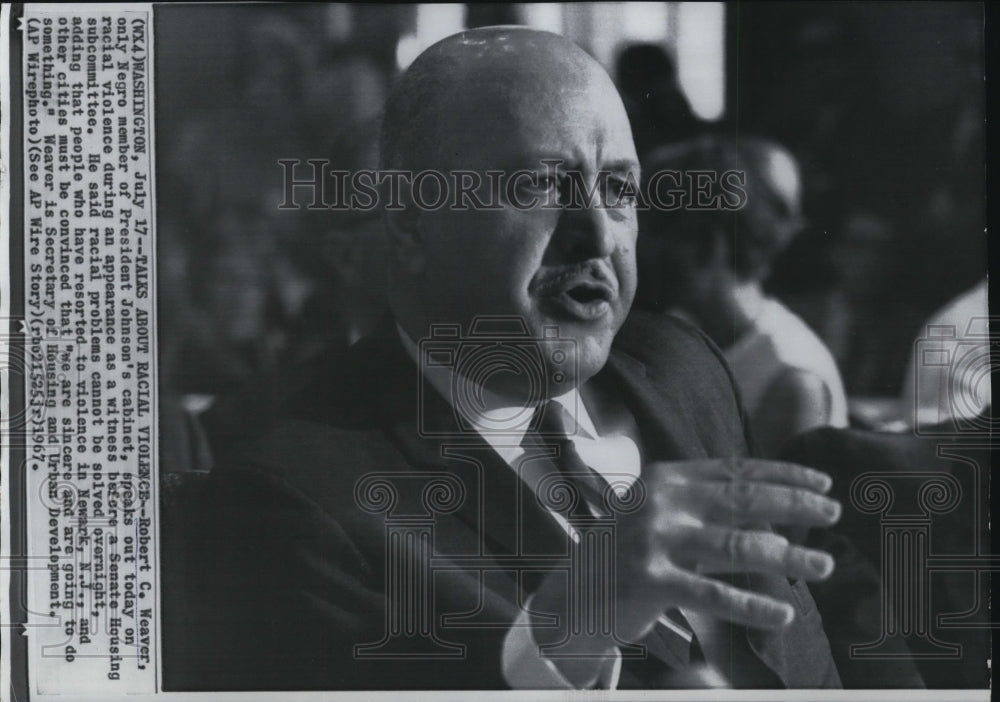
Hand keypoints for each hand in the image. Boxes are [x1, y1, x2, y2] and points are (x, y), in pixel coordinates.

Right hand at [530, 457, 839, 685]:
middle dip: (795, 507)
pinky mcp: (650, 580)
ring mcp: (654, 539)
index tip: (821, 483)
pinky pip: (713, 594)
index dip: (783, 476)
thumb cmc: (627, 553)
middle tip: (833, 514)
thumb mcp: (661, 516)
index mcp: (666, 478)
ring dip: (788, 557)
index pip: (736, 471)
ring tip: (824, 566)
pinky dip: (753, 606)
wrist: (571, 594)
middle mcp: (661, 501)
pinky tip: (784, 613)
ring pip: (737, 547)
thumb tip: (772, 512)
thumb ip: (704, 506)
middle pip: (743, 501)